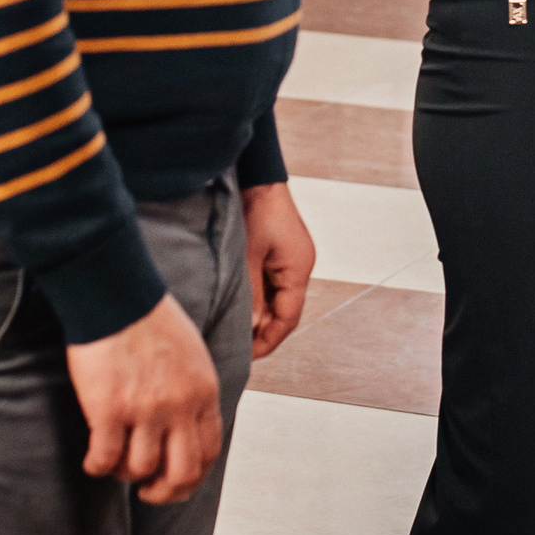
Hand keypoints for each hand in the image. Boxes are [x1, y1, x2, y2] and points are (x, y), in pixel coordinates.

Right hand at [63, 294, 224, 504]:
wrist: (115, 294)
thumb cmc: (149, 318)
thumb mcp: (192, 354)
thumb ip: (195, 391)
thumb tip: (189, 425)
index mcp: (203, 391)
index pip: (209, 452)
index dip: (192, 476)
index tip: (174, 481)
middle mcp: (179, 405)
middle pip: (181, 473)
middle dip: (164, 492)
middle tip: (147, 491)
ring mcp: (144, 409)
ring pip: (139, 469)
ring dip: (125, 474)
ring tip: (115, 463)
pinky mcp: (108, 409)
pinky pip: (104, 459)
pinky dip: (98, 467)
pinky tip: (93, 460)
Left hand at [241, 182, 314, 359]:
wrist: (257, 177)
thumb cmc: (254, 209)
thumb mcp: (249, 257)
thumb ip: (252, 295)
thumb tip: (251, 328)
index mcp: (298, 269)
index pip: (288, 319)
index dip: (268, 341)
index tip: (247, 357)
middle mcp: (300, 266)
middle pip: (285, 312)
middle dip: (263, 331)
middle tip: (237, 348)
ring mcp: (291, 259)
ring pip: (277, 299)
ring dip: (260, 314)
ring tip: (235, 329)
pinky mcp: (281, 252)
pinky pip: (272, 284)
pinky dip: (259, 298)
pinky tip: (240, 304)